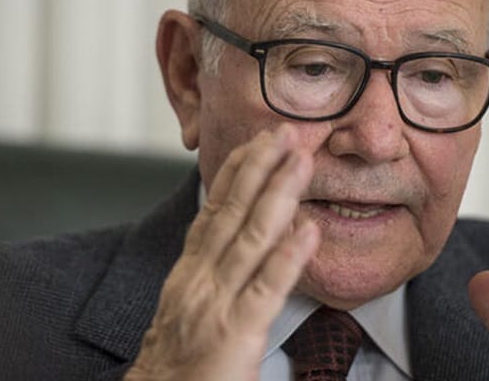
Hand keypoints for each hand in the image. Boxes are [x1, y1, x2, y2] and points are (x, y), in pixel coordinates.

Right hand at [124, 124, 319, 380]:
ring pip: (250, 239)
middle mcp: (199, 278)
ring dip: (278, 195)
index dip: (236, 172)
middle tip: (284, 131)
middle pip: (232, 211)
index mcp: (190, 271)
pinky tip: (310, 230)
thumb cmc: (179, 364)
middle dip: (259, 167)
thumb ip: (214, 273)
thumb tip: (246, 240)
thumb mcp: (190, 307)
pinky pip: (267, 289)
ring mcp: (216, 304)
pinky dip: (288, 256)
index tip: (257, 141)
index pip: (214, 209)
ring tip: (301, 161)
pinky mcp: (236, 334)